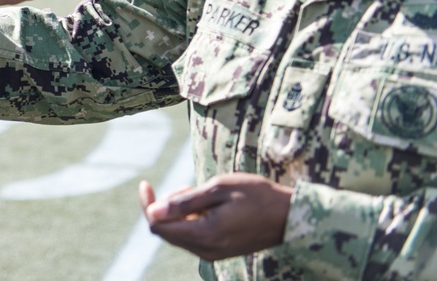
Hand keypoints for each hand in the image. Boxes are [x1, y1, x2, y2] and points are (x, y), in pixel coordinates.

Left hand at [138, 172, 292, 261]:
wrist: (290, 216)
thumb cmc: (257, 196)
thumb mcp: (219, 189)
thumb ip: (184, 201)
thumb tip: (153, 211)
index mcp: (204, 235)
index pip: (158, 226)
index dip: (148, 204)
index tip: (145, 184)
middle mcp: (206, 250)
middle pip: (166, 231)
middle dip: (165, 207)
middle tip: (185, 186)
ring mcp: (213, 253)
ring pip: (179, 234)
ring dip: (179, 212)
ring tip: (197, 192)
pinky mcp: (220, 251)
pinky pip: (193, 237)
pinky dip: (191, 219)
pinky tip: (205, 204)